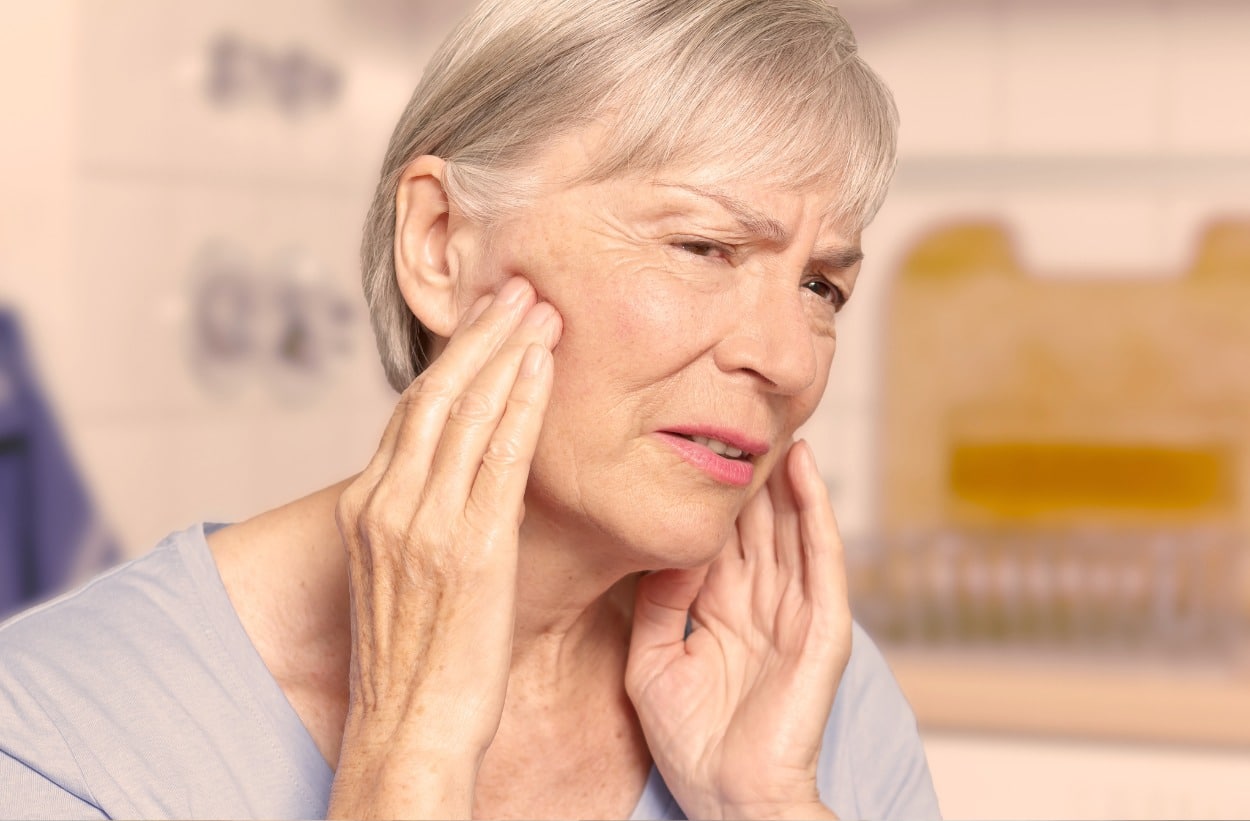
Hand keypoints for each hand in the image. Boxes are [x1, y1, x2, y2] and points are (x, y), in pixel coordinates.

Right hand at [327, 277, 560, 819]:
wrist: (407, 730)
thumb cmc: (416, 661)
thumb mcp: (401, 576)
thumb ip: (423, 519)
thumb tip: (461, 480)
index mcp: (368, 508)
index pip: (411, 412)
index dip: (452, 359)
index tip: (485, 321)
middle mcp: (387, 506)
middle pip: (434, 396)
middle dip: (479, 336)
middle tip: (517, 289)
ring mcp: (424, 525)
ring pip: (465, 412)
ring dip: (506, 352)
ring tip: (540, 309)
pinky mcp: (469, 550)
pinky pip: (498, 458)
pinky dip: (521, 404)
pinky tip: (544, 367)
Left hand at [626, 441, 850, 819]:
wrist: (728, 797)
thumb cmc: (689, 741)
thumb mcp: (653, 662)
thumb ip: (656, 603)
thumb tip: (667, 546)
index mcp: (719, 609)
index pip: (717, 534)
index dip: (708, 487)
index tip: (690, 433)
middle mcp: (758, 601)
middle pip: (754, 520)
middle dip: (748, 467)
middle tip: (736, 405)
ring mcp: (793, 611)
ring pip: (790, 526)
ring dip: (785, 474)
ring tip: (775, 416)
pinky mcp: (821, 627)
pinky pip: (820, 559)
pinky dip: (815, 512)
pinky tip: (804, 471)